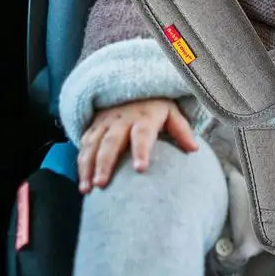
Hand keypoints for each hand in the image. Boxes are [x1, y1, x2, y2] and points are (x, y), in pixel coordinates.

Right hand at [77, 98, 197, 193]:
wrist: (133, 85)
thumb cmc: (155, 106)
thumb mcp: (171, 112)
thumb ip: (181, 130)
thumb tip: (193, 149)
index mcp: (144, 116)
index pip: (143, 133)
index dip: (141, 150)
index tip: (140, 169)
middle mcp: (122, 118)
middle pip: (112, 141)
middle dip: (105, 163)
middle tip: (102, 184)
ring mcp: (105, 122)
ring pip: (93, 144)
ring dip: (88, 166)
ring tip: (87, 189)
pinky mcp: (93, 125)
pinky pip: (84, 144)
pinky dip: (80, 162)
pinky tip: (82, 181)